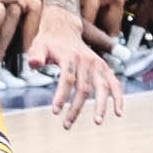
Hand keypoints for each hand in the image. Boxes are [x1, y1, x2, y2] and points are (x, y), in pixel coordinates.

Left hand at [30, 12, 124, 128]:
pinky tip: (118, 112)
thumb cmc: (49, 42)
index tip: (55, 111)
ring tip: (97, 122)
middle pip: (84, 87)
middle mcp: (86, 60)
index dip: (61, 96)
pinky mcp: (104, 67)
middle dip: (76, 108)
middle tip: (67, 125)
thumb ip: (36, 55)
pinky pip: (114, 83)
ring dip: (101, 105)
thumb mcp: (38, 46)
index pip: (67, 78)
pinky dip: (118, 97)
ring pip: (102, 87)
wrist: (63, 28)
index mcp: (70, 56)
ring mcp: (97, 64)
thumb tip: (34, 64)